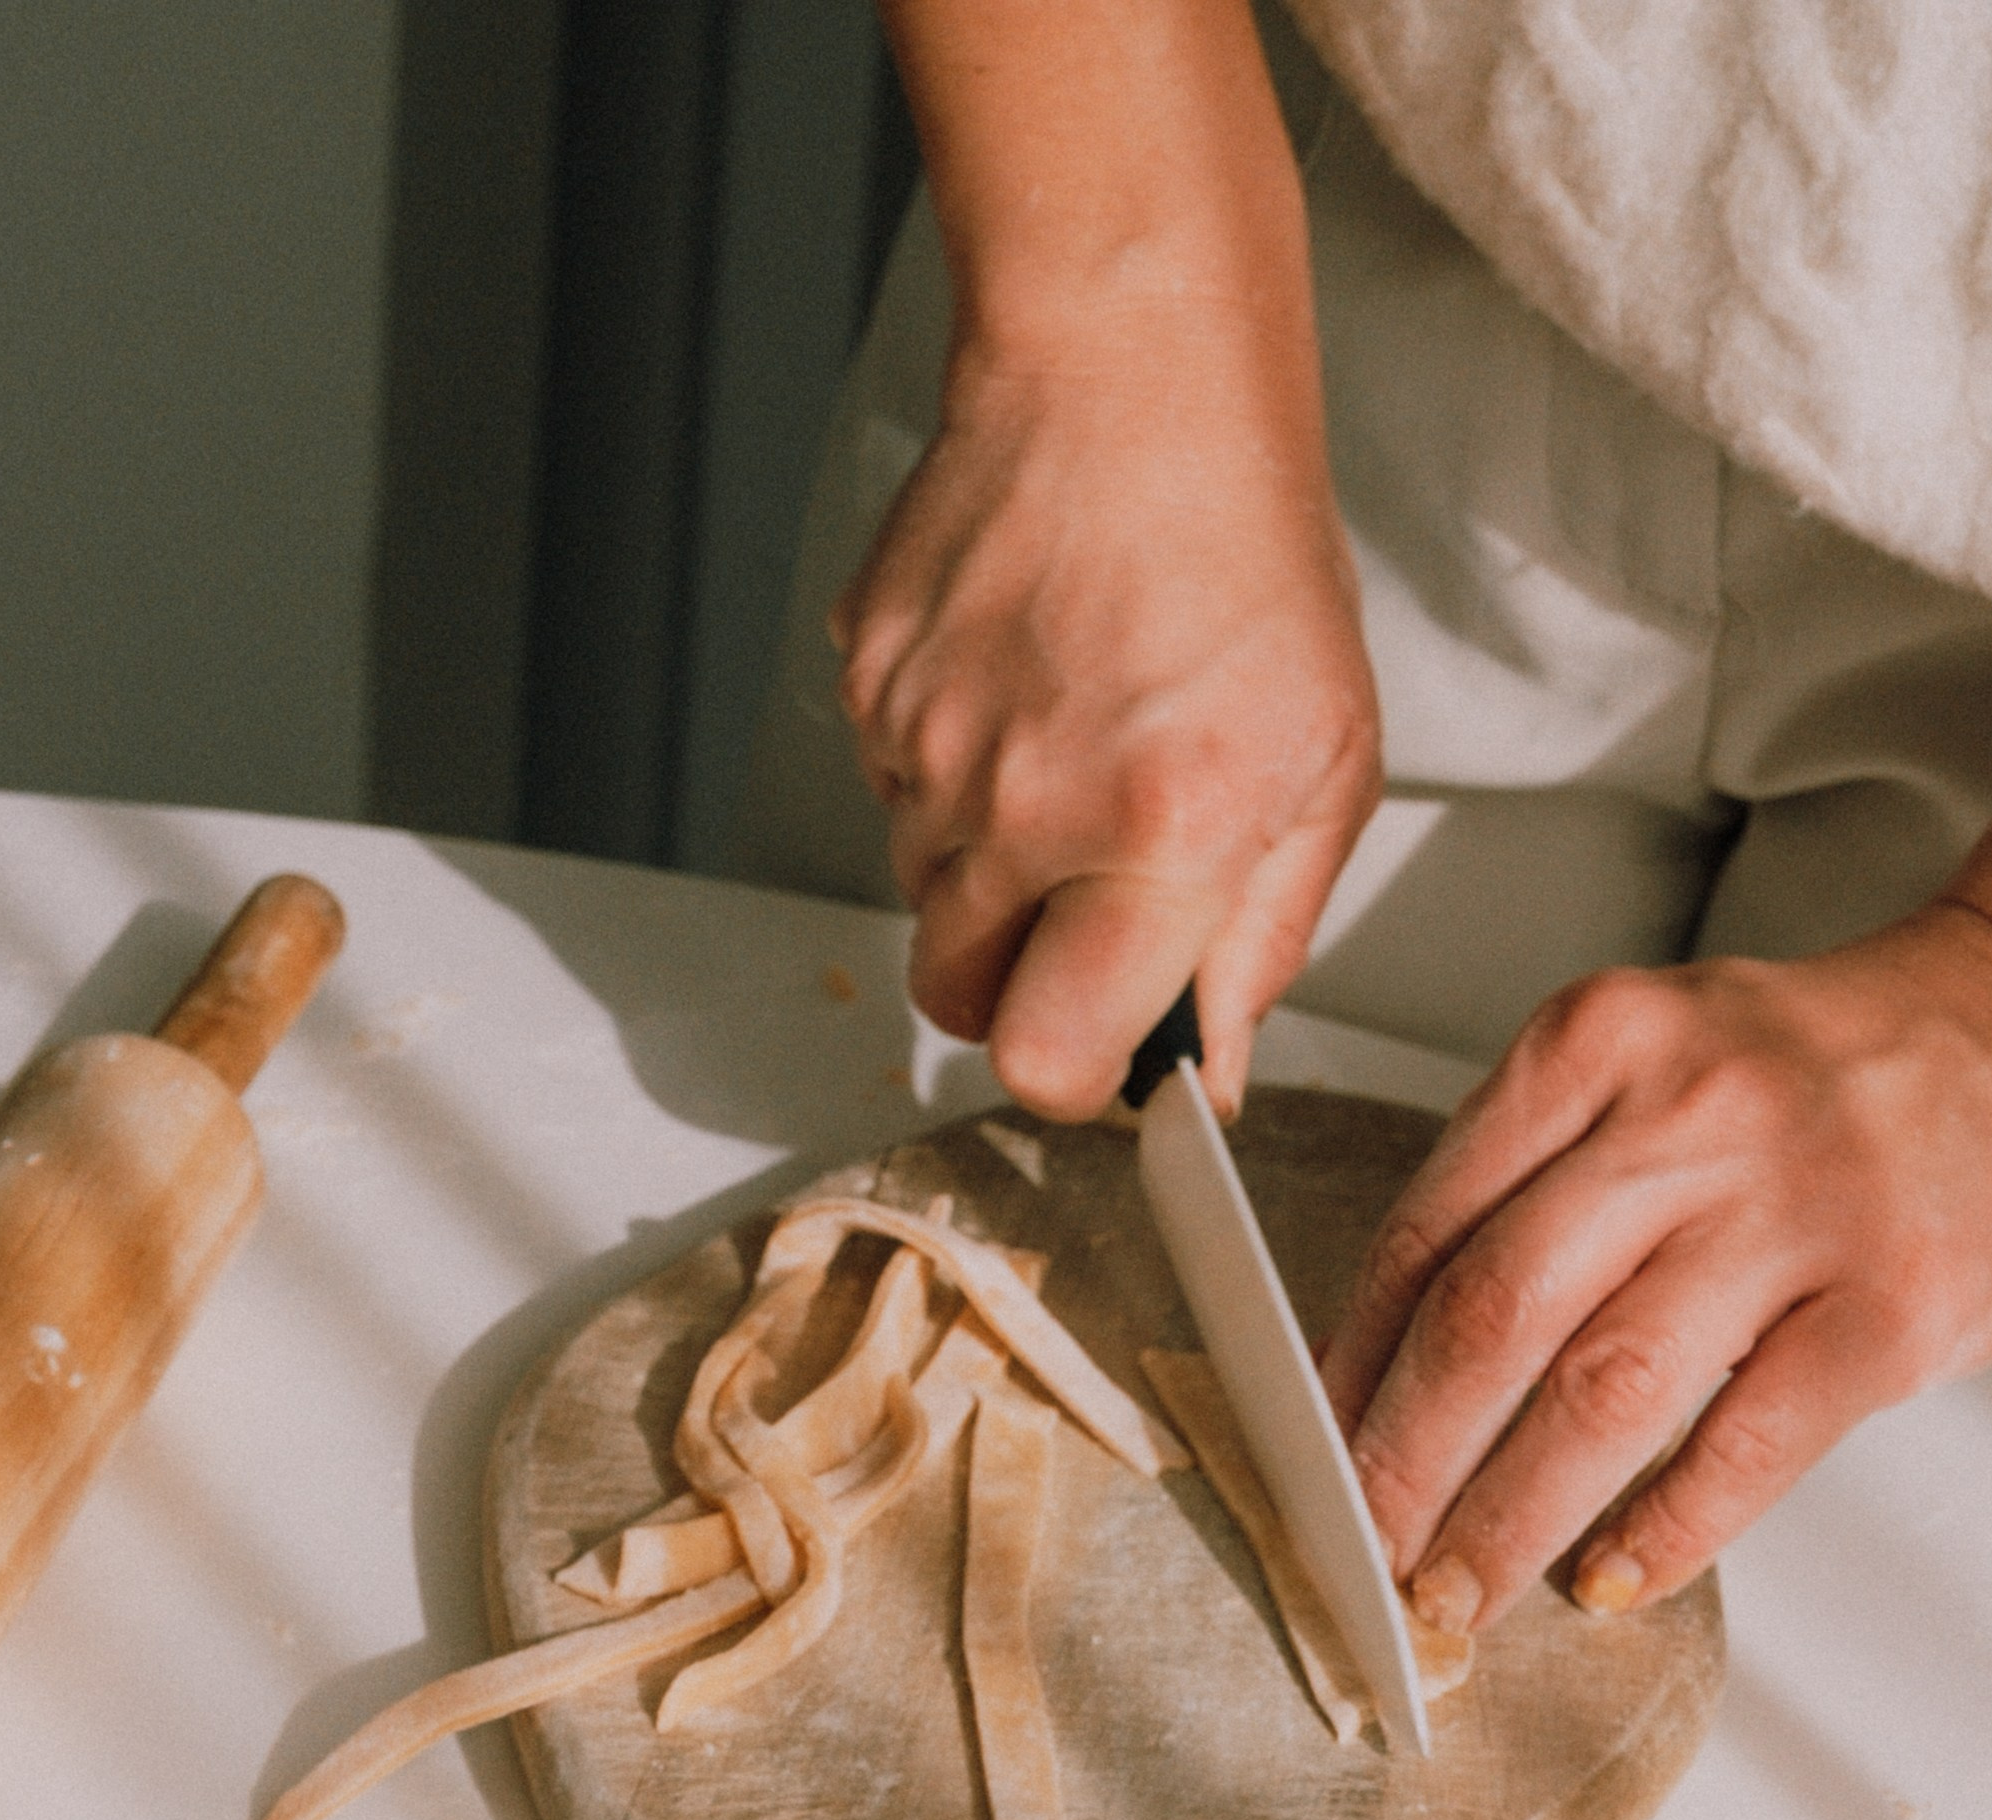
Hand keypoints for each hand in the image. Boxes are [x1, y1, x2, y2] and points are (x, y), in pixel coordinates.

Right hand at [831, 324, 1379, 1120]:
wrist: (1134, 374)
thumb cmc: (1247, 554)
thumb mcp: (1324, 765)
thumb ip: (1262, 942)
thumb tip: (1209, 1068)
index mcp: (1157, 837)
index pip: (1047, 1058)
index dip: (1073, 1071)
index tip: (1106, 1041)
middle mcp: (1024, 803)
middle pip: (957, 999)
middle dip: (1016, 984)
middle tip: (1083, 908)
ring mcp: (926, 743)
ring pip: (923, 893)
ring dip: (988, 867)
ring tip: (1069, 750)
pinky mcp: (869, 683)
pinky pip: (889, 787)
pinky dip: (948, 767)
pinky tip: (1022, 683)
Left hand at [1320, 900, 1991, 1628]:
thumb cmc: (1801, 1078)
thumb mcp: (1640, 1073)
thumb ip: (1522, 1188)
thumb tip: (1386, 1377)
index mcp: (1597, 1045)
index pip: (1426, 1230)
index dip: (1350, 1371)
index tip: (1310, 1461)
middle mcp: (1689, 1112)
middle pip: (1492, 1317)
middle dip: (1404, 1465)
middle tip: (1365, 1558)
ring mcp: (1797, 1208)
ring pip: (1602, 1395)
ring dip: (1509, 1520)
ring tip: (1458, 1597)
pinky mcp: (1892, 1303)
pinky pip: (1745, 1447)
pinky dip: (1662, 1533)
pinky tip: (1608, 1578)